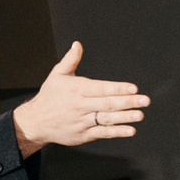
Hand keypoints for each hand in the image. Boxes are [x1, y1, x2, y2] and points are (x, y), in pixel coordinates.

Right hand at [10, 42, 149, 154]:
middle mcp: (80, 106)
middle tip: (144, 100)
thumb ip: (70, 60)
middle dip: (128, 102)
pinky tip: (130, 130)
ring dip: (125, 117)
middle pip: (107, 104)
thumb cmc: (49, 97)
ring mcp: (82, 122)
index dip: (118, 88)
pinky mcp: (83, 135)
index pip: (101, 88)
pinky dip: (117, 132)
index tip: (133, 88)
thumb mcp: (57, 75)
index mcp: (76, 89)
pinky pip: (102, 133)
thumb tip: (77, 44)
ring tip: (140, 114)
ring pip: (106, 119)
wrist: (35, 122)